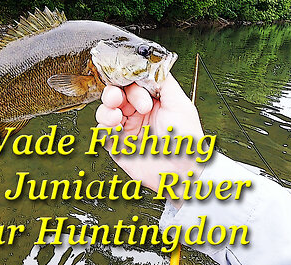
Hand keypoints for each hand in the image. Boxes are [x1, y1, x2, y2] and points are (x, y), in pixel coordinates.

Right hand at [95, 74, 205, 197]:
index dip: (130, 85)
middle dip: (113, 95)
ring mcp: (127, 130)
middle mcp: (137, 114)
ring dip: (106, 111)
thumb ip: (164, 82)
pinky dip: (104, 129)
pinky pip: (102, 134)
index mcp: (152, 102)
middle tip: (118, 100)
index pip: (132, 84)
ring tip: (117, 118)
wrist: (183, 173)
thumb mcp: (181, 105)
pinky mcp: (118, 147)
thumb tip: (151, 65)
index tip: (138, 95)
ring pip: (104, 112)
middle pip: (114, 95)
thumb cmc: (187, 142)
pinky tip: (115, 130)